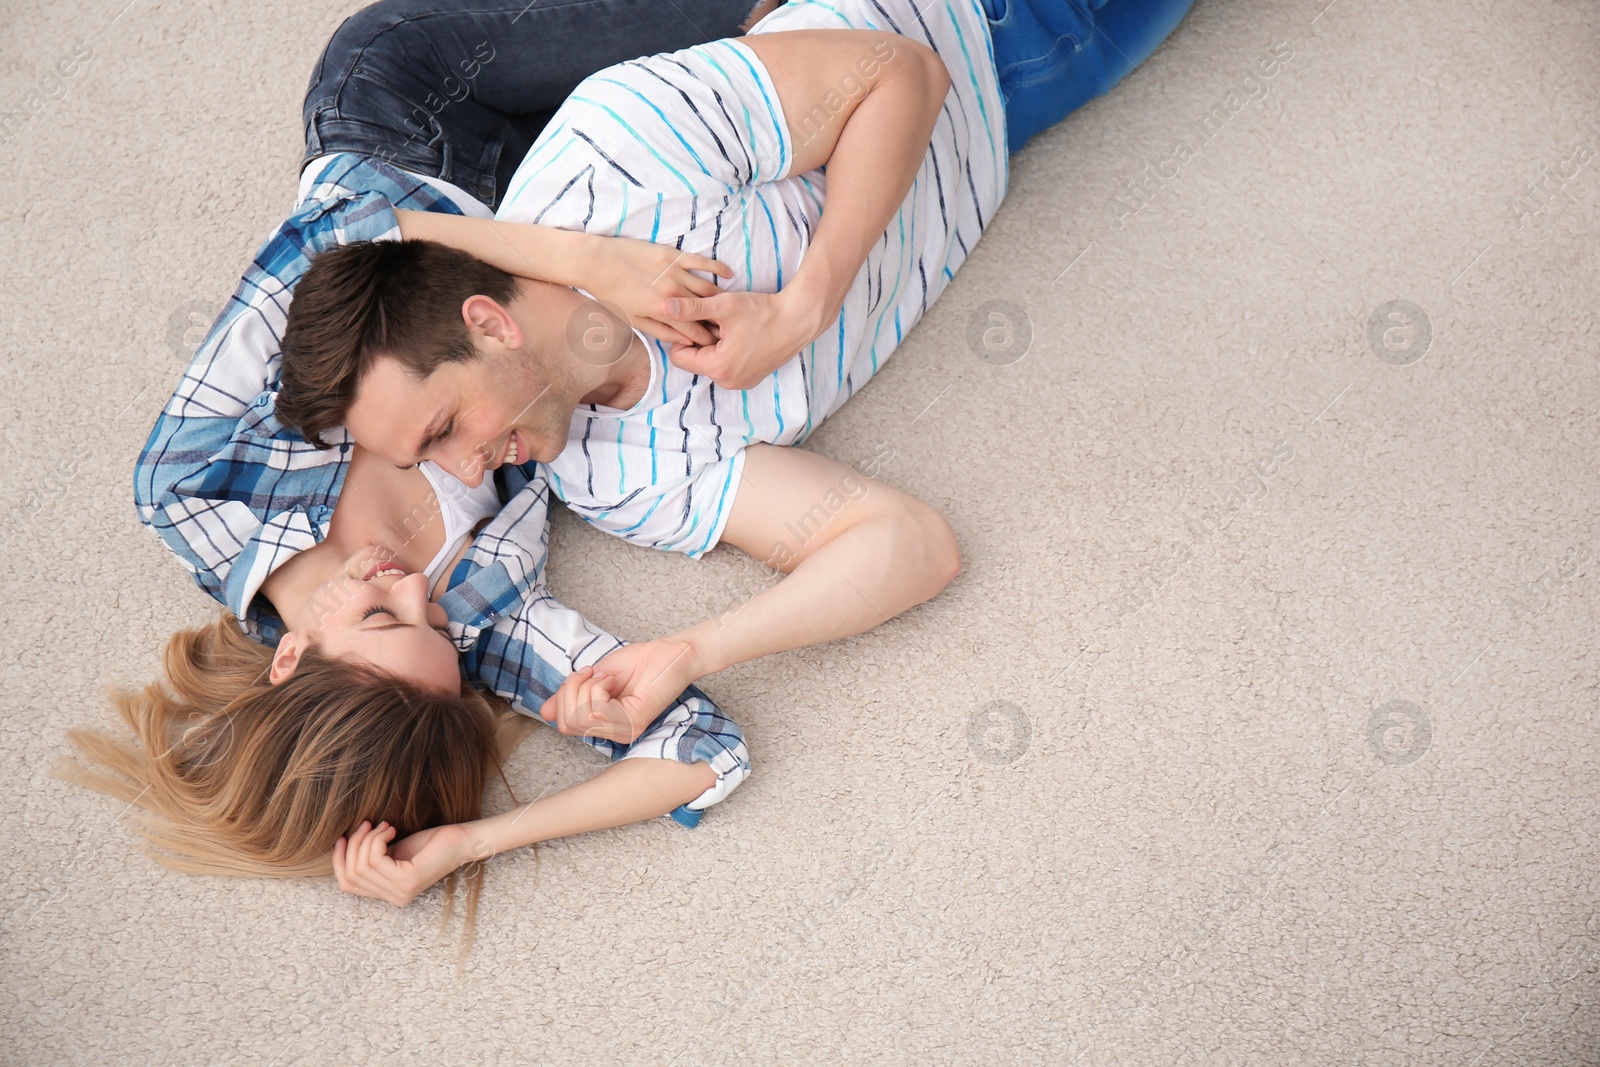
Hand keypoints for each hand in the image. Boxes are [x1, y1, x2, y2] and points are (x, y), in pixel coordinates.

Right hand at [332, 819, 471, 906]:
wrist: (461, 840)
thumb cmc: (430, 843)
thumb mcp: (393, 851)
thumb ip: (371, 857)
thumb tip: (343, 846)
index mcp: (389, 894)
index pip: (347, 885)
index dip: (338, 860)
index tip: (342, 837)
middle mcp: (394, 898)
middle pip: (352, 873)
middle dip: (354, 844)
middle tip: (368, 824)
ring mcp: (401, 892)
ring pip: (362, 865)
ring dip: (368, 838)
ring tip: (386, 826)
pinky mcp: (408, 880)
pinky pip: (375, 859)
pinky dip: (378, 839)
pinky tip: (392, 829)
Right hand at [538, 665, 637, 743]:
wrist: (669, 652)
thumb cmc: (639, 663)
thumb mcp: (594, 678)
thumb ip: (571, 695)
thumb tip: (545, 712)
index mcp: (603, 723)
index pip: (564, 725)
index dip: (564, 695)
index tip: (583, 674)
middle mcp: (613, 732)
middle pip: (567, 723)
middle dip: (571, 690)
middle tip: (593, 673)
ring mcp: (624, 730)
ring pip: (580, 717)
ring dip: (586, 687)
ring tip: (606, 676)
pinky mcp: (634, 722)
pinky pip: (597, 710)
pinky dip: (598, 688)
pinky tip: (612, 680)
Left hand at [577, 234, 732, 347]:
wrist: (596, 261)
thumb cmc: (611, 294)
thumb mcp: (633, 320)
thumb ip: (659, 330)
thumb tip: (680, 341)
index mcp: (662, 311)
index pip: (693, 330)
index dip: (706, 339)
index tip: (716, 344)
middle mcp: (673, 292)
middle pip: (704, 311)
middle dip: (717, 323)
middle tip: (727, 330)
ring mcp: (675, 272)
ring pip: (707, 289)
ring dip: (720, 300)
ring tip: (729, 308)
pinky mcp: (673, 255)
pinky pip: (702, 262)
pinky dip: (718, 269)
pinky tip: (729, 275)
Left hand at [661, 289, 827, 389]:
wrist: (798, 320)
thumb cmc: (763, 312)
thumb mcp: (724, 306)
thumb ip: (691, 308)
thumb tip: (664, 306)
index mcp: (718, 367)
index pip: (679, 357)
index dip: (683, 335)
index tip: (697, 319)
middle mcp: (728, 382)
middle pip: (695, 361)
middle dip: (699, 340)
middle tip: (716, 321)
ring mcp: (741, 383)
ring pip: (711, 363)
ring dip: (713, 345)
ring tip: (730, 327)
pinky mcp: (751, 379)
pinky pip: (727, 367)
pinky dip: (727, 352)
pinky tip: (740, 335)